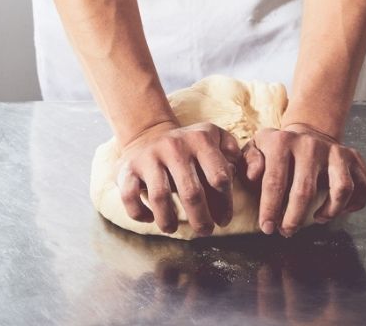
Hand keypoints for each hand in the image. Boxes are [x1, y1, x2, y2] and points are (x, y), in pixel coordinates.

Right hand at [115, 121, 240, 235]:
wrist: (149, 133)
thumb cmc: (189, 145)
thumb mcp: (214, 137)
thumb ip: (231, 150)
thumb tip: (237, 171)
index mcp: (200, 140)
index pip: (219, 177)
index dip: (225, 204)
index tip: (224, 220)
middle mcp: (174, 146)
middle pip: (192, 192)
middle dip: (201, 219)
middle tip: (205, 231)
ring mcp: (149, 157)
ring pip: (160, 197)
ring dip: (168, 220)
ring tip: (173, 229)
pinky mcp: (128, 168)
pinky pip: (130, 197)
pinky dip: (140, 213)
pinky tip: (149, 218)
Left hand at [241, 123, 365, 236]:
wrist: (306, 133)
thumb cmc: (276, 150)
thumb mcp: (256, 148)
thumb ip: (249, 161)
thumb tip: (252, 176)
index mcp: (282, 141)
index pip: (274, 181)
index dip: (270, 209)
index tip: (267, 228)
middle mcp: (310, 144)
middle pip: (305, 190)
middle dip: (294, 218)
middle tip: (287, 232)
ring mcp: (334, 150)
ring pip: (341, 188)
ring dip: (329, 211)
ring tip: (317, 219)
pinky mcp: (353, 157)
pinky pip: (362, 186)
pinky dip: (353, 204)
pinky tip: (338, 210)